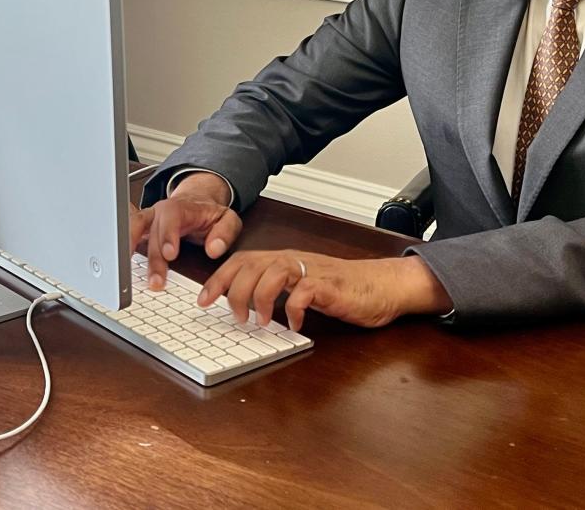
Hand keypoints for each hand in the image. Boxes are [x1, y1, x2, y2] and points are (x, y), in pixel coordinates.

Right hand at [129, 171, 242, 289]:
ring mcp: (149, 220)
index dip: (168, 235)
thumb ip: (225, 232)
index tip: (170, 253)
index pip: (171, 217)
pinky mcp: (142, 230)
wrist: (196, 203)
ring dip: (131, 253)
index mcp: (180, 208)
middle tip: (157, 281)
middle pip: (152, 233)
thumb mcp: (227, 219)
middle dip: (153, 259)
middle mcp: (160, 212)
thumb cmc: (209, 214)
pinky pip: (128, 235)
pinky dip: (123, 249)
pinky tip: (121, 267)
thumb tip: (214, 249)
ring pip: (134, 231)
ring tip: (129, 276)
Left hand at [197, 250, 452, 332]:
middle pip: (251, 265)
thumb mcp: (301, 285)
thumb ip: (276, 289)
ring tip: (261, 322)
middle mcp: (294, 261)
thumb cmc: (341, 289)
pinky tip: (293, 325)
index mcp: (284, 260)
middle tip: (233, 317)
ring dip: (260, 299)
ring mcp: (311, 272)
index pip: (242, 261)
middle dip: (233, 291)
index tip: (203, 300)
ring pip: (273, 273)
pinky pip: (303, 293)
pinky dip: (293, 310)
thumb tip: (243, 306)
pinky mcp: (329, 287)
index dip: (219, 279)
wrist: (381, 286)